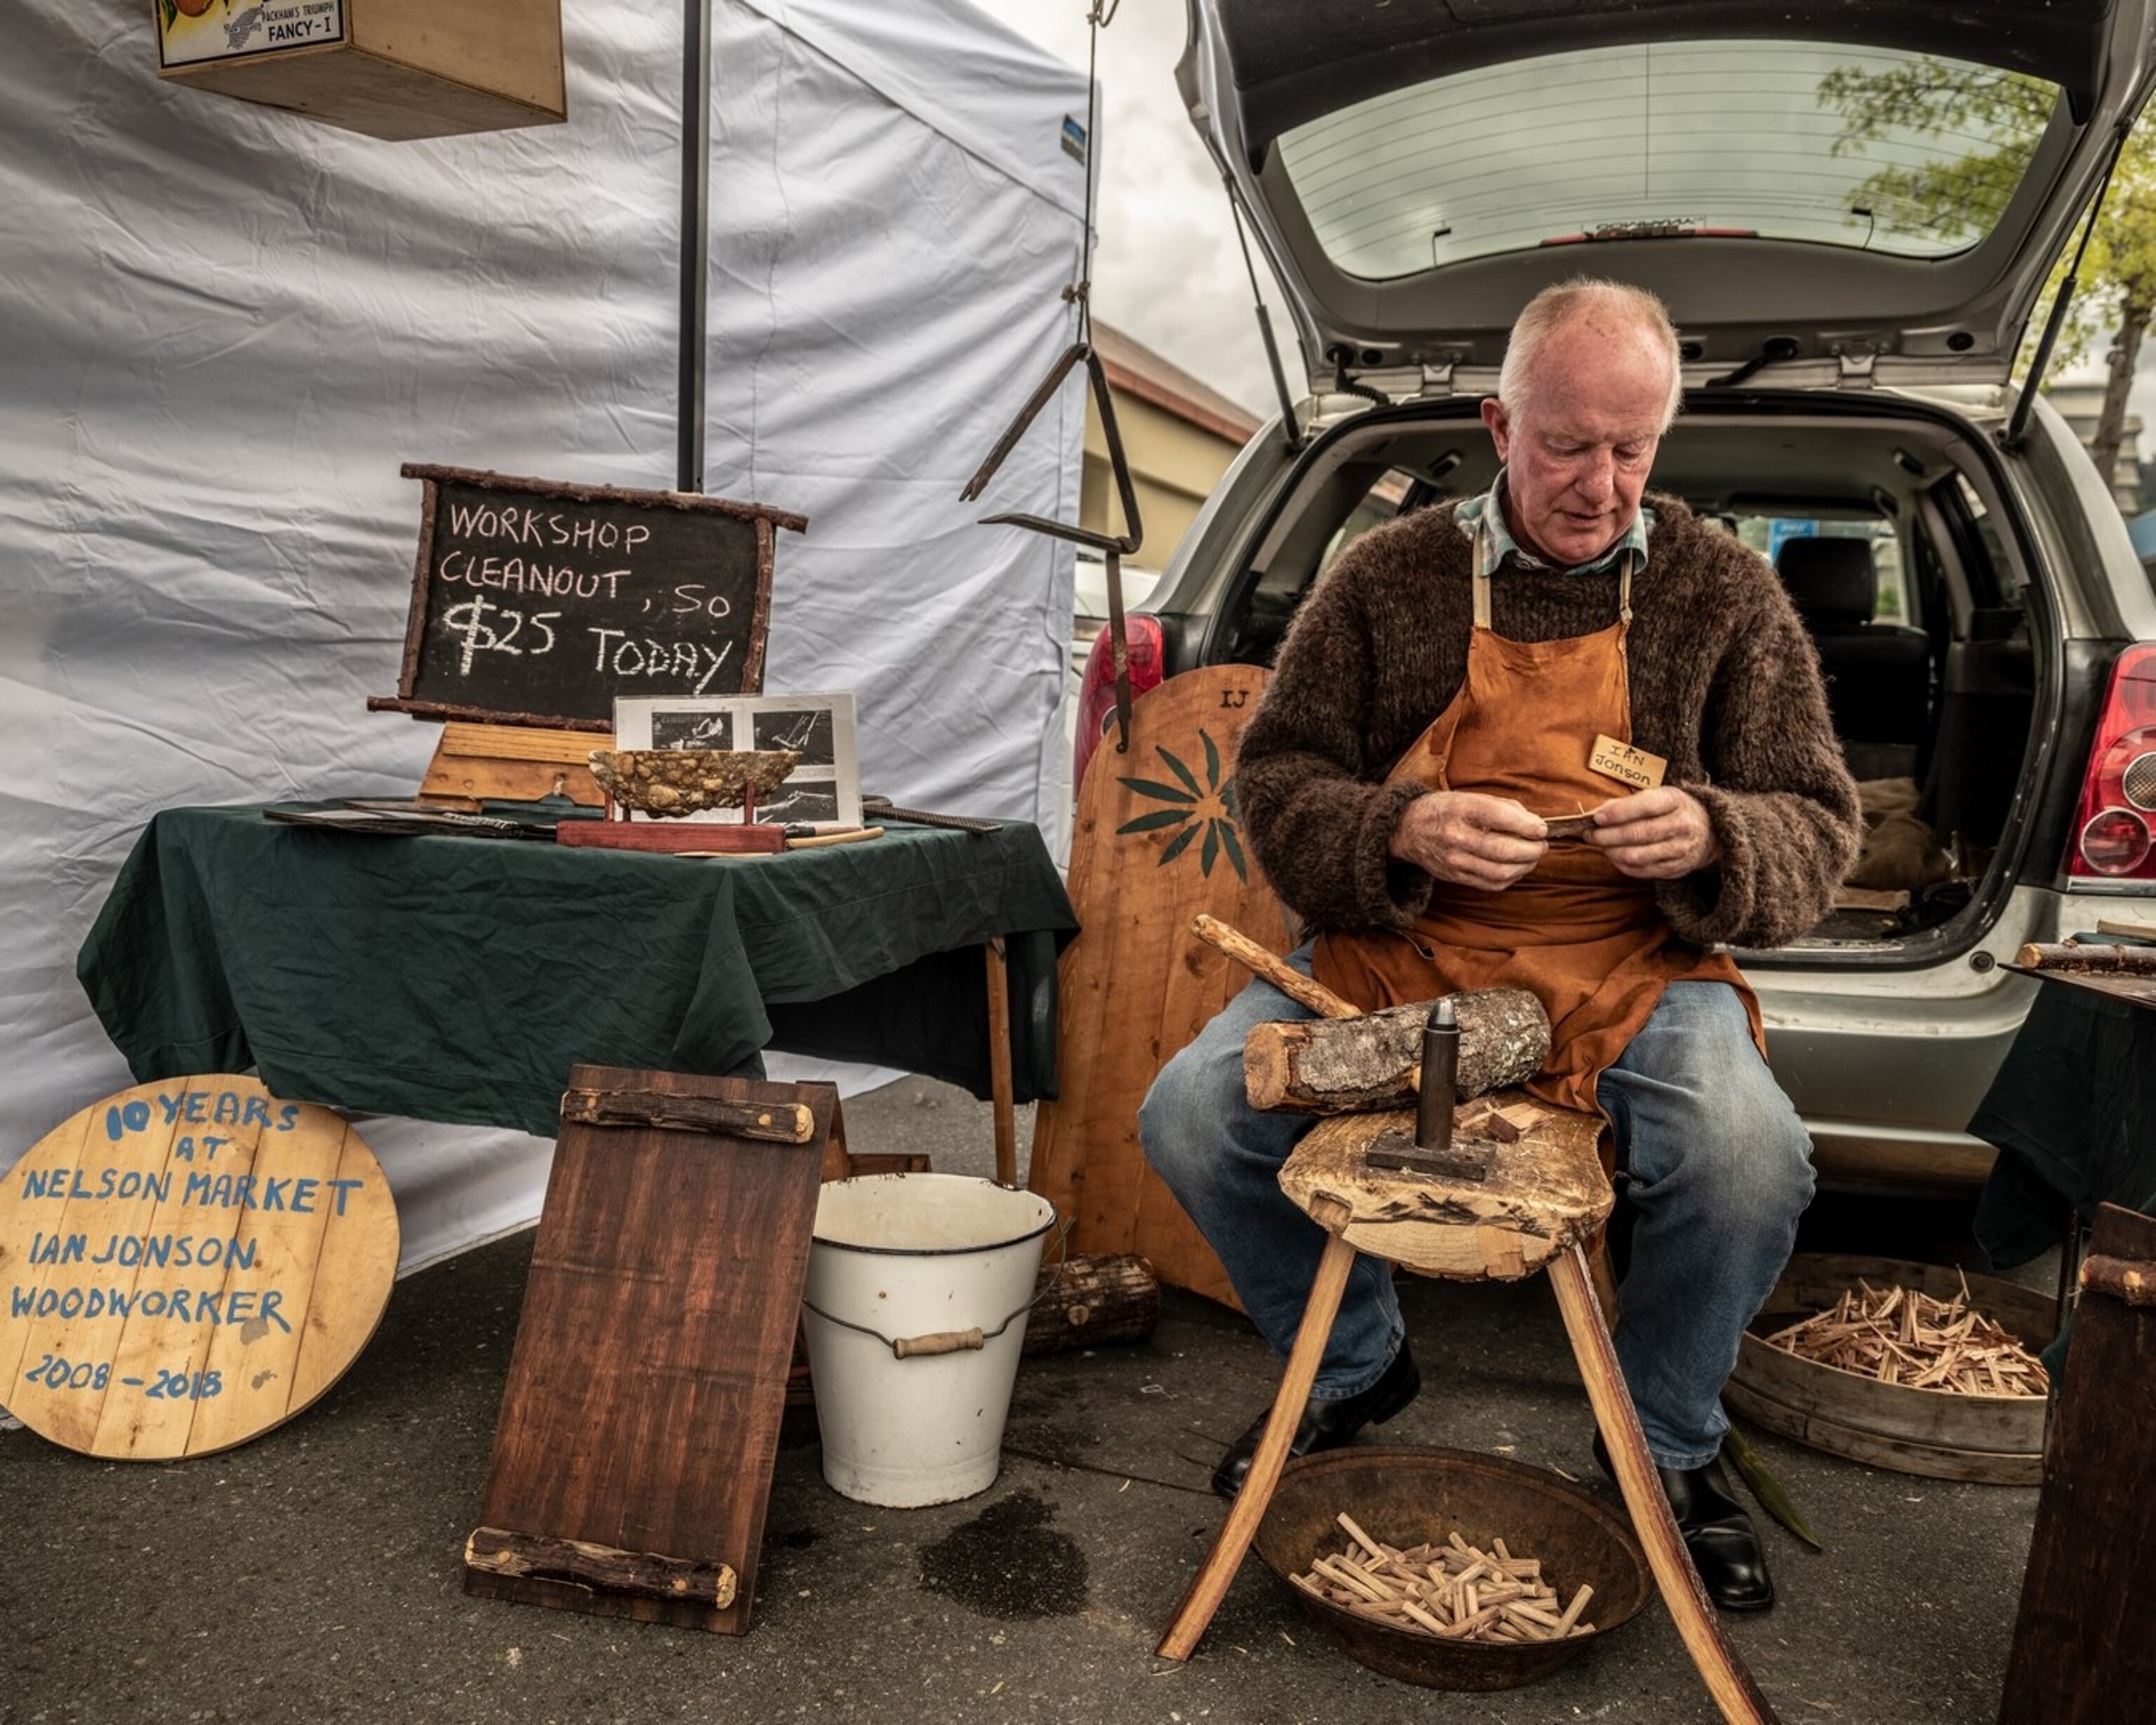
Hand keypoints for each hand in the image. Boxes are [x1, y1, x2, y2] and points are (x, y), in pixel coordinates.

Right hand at [1390, 791, 1547, 889]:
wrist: (1409, 829)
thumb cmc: (1445, 809)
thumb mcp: (1470, 797)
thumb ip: (1505, 808)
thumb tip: (1535, 824)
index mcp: (1462, 809)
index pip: (1501, 818)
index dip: (1528, 826)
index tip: (1541, 829)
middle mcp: (1457, 836)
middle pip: (1504, 850)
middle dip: (1532, 850)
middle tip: (1542, 845)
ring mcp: (1455, 860)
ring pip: (1501, 872)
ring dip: (1525, 866)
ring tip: (1532, 857)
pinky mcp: (1455, 876)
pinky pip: (1491, 885)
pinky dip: (1510, 878)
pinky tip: (1516, 868)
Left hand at [1587, 787, 1720, 878]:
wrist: (1709, 832)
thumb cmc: (1672, 810)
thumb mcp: (1657, 796)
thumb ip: (1626, 803)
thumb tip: (1597, 814)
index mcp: (1675, 801)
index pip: (1645, 806)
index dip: (1619, 813)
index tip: (1597, 818)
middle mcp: (1681, 825)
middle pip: (1638, 834)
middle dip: (1608, 836)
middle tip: (1589, 834)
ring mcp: (1680, 849)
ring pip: (1637, 856)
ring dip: (1612, 852)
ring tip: (1600, 845)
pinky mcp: (1675, 869)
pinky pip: (1641, 871)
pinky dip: (1621, 865)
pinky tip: (1613, 856)